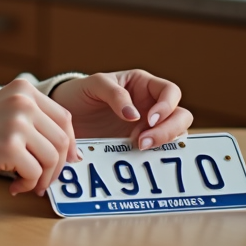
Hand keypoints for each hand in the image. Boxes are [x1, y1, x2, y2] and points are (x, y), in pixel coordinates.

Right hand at [0, 79, 78, 196]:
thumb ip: (33, 121)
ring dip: (42, 178)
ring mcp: (16, 122)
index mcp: (23, 89)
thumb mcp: (3, 112)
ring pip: (51, 159)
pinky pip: (34, 173)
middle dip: (57, 166)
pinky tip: (13, 186)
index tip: (64, 161)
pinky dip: (27, 185)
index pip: (64, 118)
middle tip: (43, 180)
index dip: (69, 144)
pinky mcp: (8, 146)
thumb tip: (71, 152)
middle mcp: (23, 101)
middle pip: (62, 140)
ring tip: (26, 183)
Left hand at [50, 70, 192, 149]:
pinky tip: (141, 159)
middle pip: (180, 116)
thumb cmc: (81, 93)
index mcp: (144, 85)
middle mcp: (151, 106)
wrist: (65, 116)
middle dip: (168, 130)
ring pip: (175, 136)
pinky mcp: (140, 145)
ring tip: (139, 148)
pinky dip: (155, 156)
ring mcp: (148, 127)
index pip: (170, 92)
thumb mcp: (94, 85)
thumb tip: (135, 116)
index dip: (166, 106)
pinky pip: (158, 152)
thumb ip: (115, 95)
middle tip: (143, 141)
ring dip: (163, 143)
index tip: (148, 119)